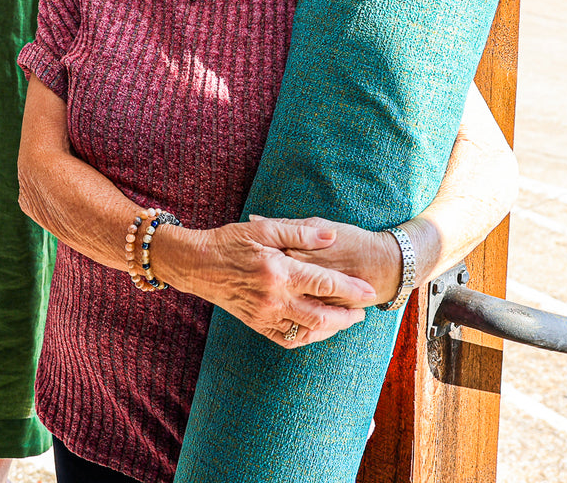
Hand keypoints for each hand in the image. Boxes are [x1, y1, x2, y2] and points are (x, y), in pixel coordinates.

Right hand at [159, 219, 377, 349]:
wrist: (196, 265)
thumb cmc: (230, 241)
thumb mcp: (265, 228)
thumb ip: (300, 232)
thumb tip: (331, 236)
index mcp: (277, 271)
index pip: (324, 284)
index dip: (350, 289)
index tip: (369, 291)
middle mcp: (272, 298)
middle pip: (321, 317)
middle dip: (347, 317)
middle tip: (362, 312)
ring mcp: (264, 315)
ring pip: (307, 332)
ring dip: (331, 329)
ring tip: (344, 320)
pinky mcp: (256, 324)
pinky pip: (288, 338)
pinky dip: (308, 336)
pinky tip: (317, 328)